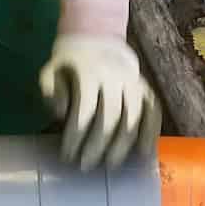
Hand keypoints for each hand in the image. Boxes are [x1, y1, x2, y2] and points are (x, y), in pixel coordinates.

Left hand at [39, 34, 161, 170]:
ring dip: (123, 145)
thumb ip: (51, 93)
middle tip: (86, 166)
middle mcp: (115, 76)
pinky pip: (154, 112)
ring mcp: (134, 82)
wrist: (97, 39)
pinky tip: (143, 154)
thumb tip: (62, 114)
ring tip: (110, 165)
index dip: (76, 136)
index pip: (84, 110)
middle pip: (110, 117)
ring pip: (133, 117)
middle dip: (98, 146)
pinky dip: (151, 133)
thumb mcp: (50, 72)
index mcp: (89, 71)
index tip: (67, 156)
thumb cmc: (69, 65)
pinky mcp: (146, 88)